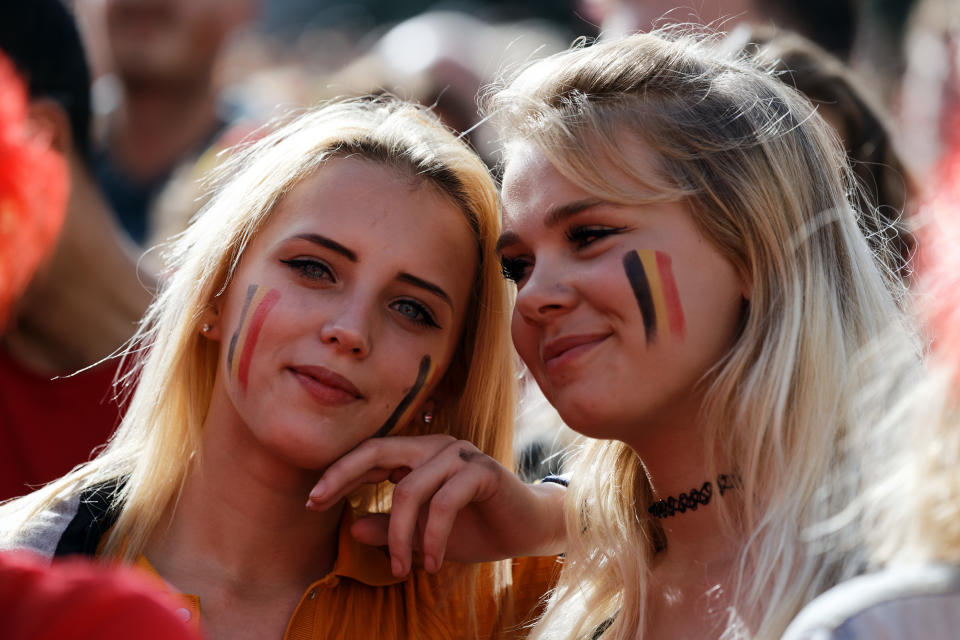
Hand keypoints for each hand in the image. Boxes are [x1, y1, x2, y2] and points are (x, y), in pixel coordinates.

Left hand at [306, 434, 564, 576]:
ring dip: (399, 535)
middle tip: (317, 505)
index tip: (311, 500)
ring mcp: (460, 454)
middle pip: (379, 451)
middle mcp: (437, 446)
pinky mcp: (482, 470)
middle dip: (342, 476)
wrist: (529, 530)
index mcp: (421, 454)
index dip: (339, 472)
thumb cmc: (476, 529)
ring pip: (410, 488)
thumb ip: (393, 528)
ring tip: (399, 569)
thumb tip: (354, 530)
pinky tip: (432, 564)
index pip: (371, 453)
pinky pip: (443, 503)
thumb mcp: (425, 536)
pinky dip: (432, 538)